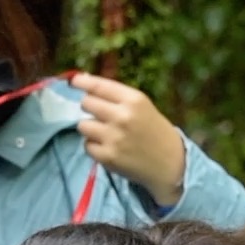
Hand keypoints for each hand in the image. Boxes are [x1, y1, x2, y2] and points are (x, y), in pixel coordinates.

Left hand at [71, 73, 185, 205]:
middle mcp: (122, 116)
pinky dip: (94, 146)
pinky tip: (109, 148)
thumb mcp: (142, 106)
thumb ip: (117, 96)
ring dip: (90, 128)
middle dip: (89, 107)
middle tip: (99, 114)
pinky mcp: (107, 156)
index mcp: (134, 100)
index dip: (82, 82)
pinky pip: (87, 145)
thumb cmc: (155, 131)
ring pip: (82, 125)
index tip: (74, 81)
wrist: (170, 164)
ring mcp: (114, 137)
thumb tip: (85, 82)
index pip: (99, 86)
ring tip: (105, 133)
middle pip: (86, 103)